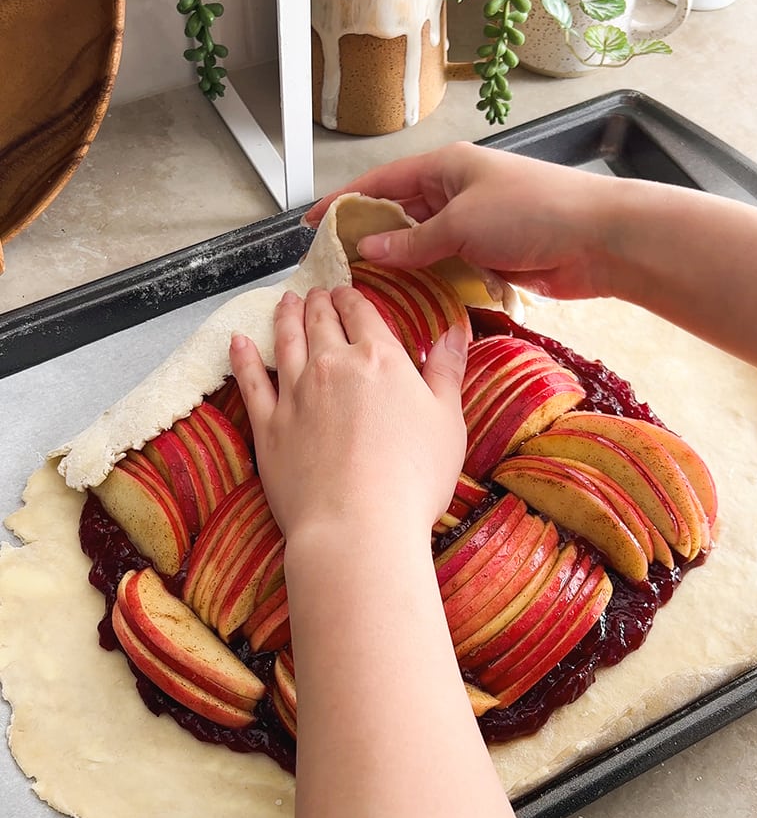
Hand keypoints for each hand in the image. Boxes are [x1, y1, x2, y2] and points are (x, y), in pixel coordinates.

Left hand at [230, 287, 468, 539]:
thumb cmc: (414, 477)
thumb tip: (456, 328)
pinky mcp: (269, 425)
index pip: (363, 313)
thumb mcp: (447, 420)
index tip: (348, 292)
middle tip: (316, 293)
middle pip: (321, 321)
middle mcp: (333, 365)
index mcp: (381, 359)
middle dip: (319, 302)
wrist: (357, 525)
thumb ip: (447, 370)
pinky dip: (244, 358)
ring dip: (285, 317)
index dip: (354, 298)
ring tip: (285, 303)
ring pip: (285, 341)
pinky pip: (251, 381)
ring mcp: (295, 394)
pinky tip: (239, 342)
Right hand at [304, 143, 756, 379]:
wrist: (600, 240)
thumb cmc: (535, 213)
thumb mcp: (463, 224)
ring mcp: (479, 227)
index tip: (311, 225)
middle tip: (335, 270)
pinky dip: (433, 284)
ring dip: (402, 268)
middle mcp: (459, 193)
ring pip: (426, 247)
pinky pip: (453, 269)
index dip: (344, 203)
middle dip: (370, 241)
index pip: (381, 183)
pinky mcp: (497, 257)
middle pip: (401, 216)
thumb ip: (413, 242)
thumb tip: (368, 250)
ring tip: (365, 293)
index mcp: (447, 168)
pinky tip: (412, 303)